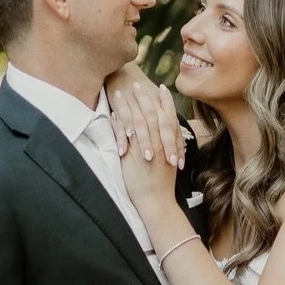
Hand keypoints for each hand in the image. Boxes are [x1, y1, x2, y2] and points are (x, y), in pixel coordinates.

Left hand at [112, 77, 180, 212]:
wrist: (156, 201)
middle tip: (137, 83)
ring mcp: (146, 148)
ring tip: (121, 93)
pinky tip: (113, 114)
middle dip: (144, 97)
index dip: (164, 101)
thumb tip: (167, 134)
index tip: (160, 88)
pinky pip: (125, 135)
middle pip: (151, 114)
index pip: (167, 115)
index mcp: (170, 143)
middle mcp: (159, 143)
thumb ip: (169, 145)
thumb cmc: (163, 184)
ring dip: (128, 106)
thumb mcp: (171, 161)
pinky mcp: (133, 155)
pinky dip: (119, 122)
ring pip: (137, 121)